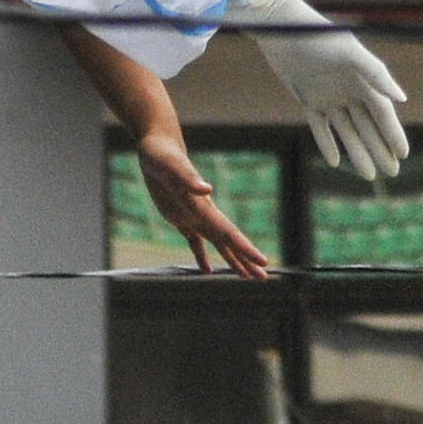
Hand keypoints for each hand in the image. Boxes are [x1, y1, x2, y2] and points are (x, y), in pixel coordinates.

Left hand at [135, 130, 272, 277]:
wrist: (158, 145)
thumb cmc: (163, 154)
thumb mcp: (171, 166)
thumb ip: (188, 178)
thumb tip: (207, 189)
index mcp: (204, 207)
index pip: (230, 233)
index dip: (246, 249)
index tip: (263, 263)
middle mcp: (203, 214)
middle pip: (229, 242)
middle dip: (246, 261)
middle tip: (263, 278)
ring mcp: (193, 215)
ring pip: (217, 244)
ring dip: (231, 260)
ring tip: (246, 276)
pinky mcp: (180, 217)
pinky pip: (194, 242)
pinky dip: (202, 257)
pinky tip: (207, 270)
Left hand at [234, 0, 409, 178]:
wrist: (282, 29)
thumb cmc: (318, 36)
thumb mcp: (349, 53)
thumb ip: (376, 74)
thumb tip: (401, 98)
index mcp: (362, 79)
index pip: (382, 112)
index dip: (393, 133)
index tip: (403, 154)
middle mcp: (349, 89)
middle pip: (368, 126)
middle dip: (380, 149)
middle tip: (393, 173)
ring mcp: (329, 96)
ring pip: (347, 131)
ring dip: (358, 152)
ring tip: (369, 175)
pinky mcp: (308, 99)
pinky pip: (320, 127)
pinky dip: (328, 143)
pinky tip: (335, 162)